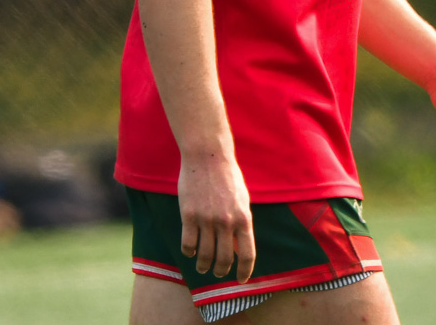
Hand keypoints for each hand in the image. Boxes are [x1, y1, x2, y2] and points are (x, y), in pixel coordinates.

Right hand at [176, 150, 254, 282]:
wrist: (208, 156)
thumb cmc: (227, 177)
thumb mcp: (243, 200)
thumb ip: (241, 222)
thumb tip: (240, 246)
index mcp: (243, 218)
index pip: (247, 254)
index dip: (245, 271)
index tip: (241, 279)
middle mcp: (226, 222)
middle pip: (224, 259)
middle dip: (221, 271)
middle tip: (218, 273)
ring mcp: (206, 219)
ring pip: (204, 255)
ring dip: (203, 266)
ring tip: (202, 267)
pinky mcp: (188, 215)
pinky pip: (188, 244)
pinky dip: (189, 252)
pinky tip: (189, 252)